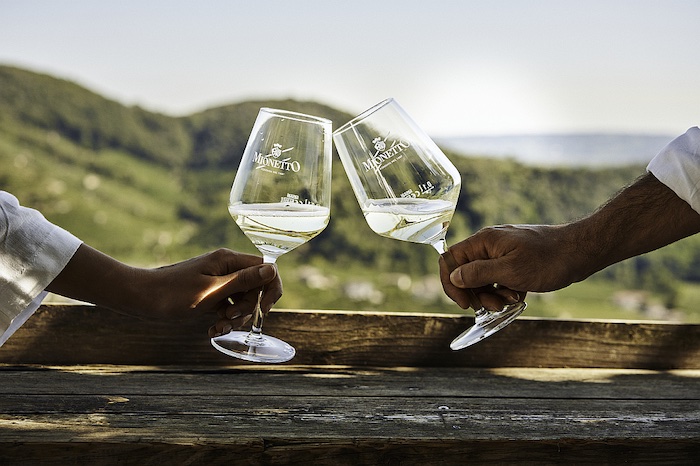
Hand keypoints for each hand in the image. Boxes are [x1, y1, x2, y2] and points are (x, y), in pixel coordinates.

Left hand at [142, 249, 282, 336]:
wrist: (140, 298)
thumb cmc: (172, 294)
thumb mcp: (211, 291)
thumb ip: (243, 281)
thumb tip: (272, 270)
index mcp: (228, 260)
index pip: (266, 268)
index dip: (270, 289)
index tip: (263, 309)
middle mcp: (226, 267)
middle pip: (256, 288)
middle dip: (249, 308)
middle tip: (230, 318)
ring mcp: (219, 281)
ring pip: (243, 300)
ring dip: (236, 318)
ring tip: (217, 328)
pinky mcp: (211, 293)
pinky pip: (229, 306)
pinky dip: (225, 319)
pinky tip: (212, 329)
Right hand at [439, 224, 579, 310]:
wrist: (581, 252)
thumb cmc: (548, 259)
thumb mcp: (510, 271)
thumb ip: (478, 274)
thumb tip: (454, 277)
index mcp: (483, 242)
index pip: (450, 260)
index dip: (451, 283)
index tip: (465, 303)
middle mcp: (489, 245)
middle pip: (465, 272)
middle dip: (476, 294)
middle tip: (493, 307)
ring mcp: (502, 253)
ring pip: (483, 278)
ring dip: (492, 295)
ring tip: (511, 300)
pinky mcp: (514, 261)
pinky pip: (499, 279)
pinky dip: (505, 290)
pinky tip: (520, 294)